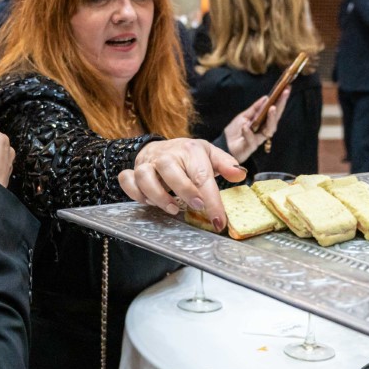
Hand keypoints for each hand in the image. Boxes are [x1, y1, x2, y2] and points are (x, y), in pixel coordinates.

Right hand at [118, 139, 245, 230]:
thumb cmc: (188, 156)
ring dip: (156, 196)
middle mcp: (167, 155)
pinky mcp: (133, 170)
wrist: (162, 147)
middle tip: (195, 207)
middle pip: (169, 169)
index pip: (202, 176)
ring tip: (171, 208)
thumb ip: (225, 164)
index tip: (218, 221)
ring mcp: (147, 162)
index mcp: (190, 151)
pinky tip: (148, 202)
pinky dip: (134, 193)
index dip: (212, 200)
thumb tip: (241, 174)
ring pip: (144, 176)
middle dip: (183, 190)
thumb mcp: (209, 155)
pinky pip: (126, 179)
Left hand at [224, 89, 289, 161]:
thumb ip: (255, 108)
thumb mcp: (244, 116)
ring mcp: (258, 139)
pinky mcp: (250, 147)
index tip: (286, 89)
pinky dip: (248, 133)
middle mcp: (263, 131)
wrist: (224, 145)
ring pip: (269, 130)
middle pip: (275, 119)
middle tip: (284, 94)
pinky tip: (245, 126)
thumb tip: (266, 97)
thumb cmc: (235, 131)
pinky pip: (251, 140)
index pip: (274, 111)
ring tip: (272, 108)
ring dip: (271, 119)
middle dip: (280, 106)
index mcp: (263, 123)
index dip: (281, 101)